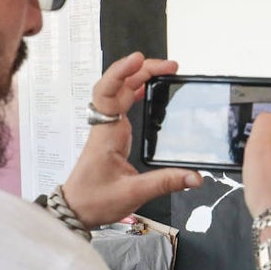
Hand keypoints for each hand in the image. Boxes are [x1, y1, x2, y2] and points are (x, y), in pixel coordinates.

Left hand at [62, 52, 203, 227]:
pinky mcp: (113, 135)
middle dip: (143, 70)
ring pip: (121, 93)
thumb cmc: (95, 200)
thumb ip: (166, 182)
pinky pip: (122, 104)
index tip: (140, 60)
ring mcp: (108, 128)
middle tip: (171, 67)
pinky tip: (149, 90)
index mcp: (107, 133)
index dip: (122, 72)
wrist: (75, 209)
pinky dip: (135, 92)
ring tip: (166, 73)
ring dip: (140, 78)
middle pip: (119, 85)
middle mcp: (106, 126)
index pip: (108, 92)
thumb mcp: (134, 193)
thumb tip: (195, 176)